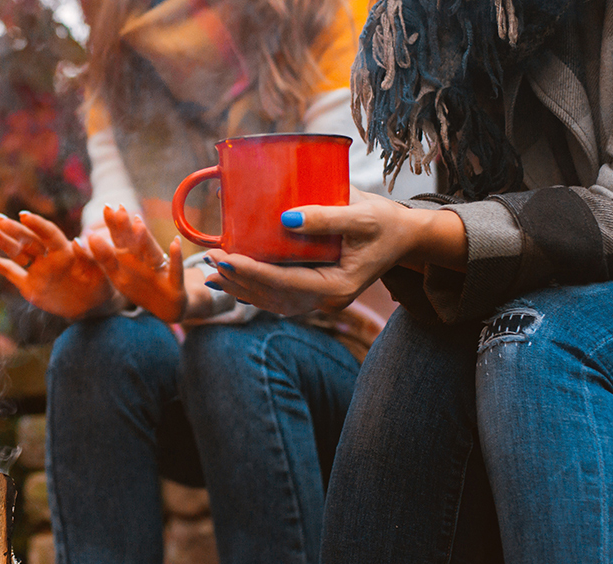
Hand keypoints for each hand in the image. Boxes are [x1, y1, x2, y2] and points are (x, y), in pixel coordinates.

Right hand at [0, 211, 113, 319]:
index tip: (23, 215)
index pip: (48, 234)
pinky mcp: (28, 284)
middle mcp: (48, 257)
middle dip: (14, 229)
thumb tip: (78, 241)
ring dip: (2, 240)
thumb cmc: (100, 284)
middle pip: (28, 240)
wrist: (92, 303)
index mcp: (65, 251)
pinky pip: (9, 271)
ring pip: (16, 252)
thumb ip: (88, 256)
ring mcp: (36, 269)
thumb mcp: (99, 271)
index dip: (36, 225)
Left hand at [80, 205, 186, 322]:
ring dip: (145, 239)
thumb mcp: (120, 276)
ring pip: (152, 252)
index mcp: (130, 260)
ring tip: (138, 224)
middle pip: (134, 243)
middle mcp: (145, 260)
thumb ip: (105, 259)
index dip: (113, 225)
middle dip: (126, 228)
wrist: (168, 307)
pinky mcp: (175, 283)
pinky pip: (175, 270)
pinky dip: (176, 257)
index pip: (120, 240)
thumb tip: (84, 238)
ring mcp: (160, 270)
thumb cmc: (141, 287)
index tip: (106, 207)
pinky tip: (174, 243)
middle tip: (118, 209)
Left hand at [205, 187, 466, 315]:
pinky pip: (278, 294)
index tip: (225, 257)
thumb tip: (286, 217)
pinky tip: (230, 279)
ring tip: (211, 271)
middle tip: (209, 259)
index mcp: (338, 286)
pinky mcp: (314, 290)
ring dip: (240, 286)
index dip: (252, 272)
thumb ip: (326, 217)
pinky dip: (252, 287)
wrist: (404, 236)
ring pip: (272, 299)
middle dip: (238, 279)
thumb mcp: (362, 215)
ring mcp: (320, 299)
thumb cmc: (385, 222)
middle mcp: (326, 299)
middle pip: (273, 295)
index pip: (285, 283)